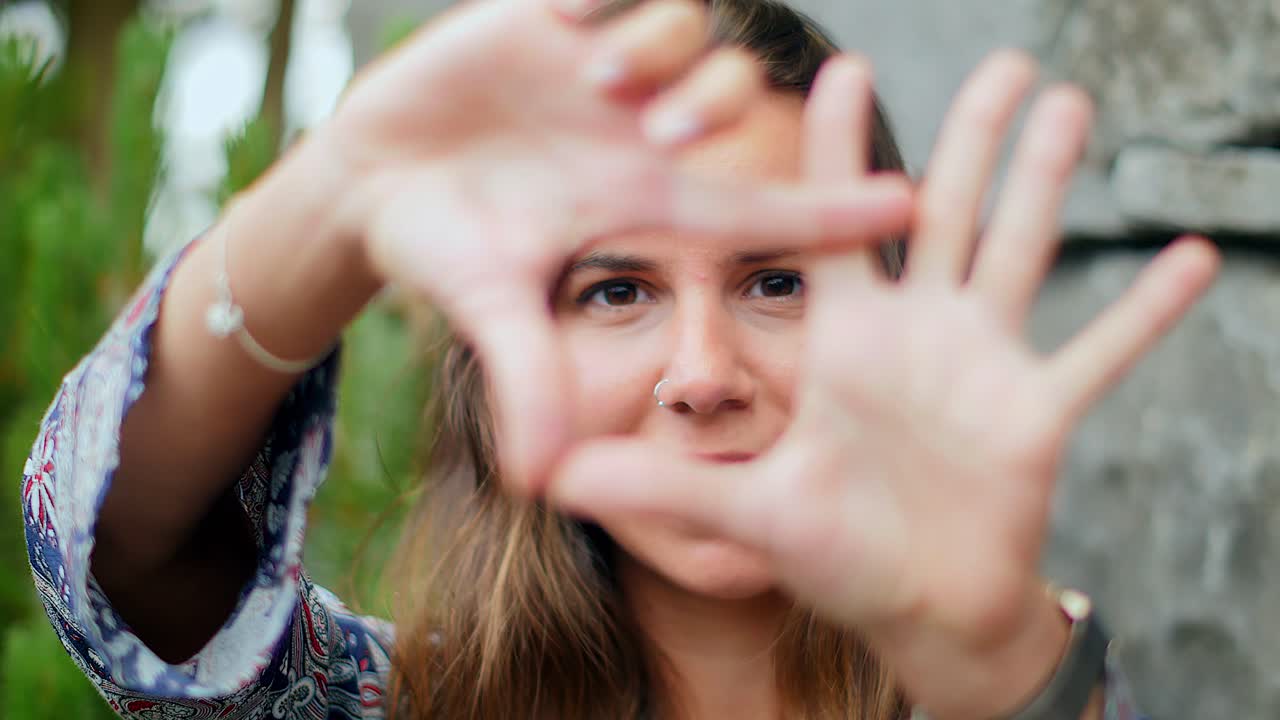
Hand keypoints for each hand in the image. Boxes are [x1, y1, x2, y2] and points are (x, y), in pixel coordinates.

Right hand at [309, 0, 912, 490]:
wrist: (371, 183)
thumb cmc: (442, 250)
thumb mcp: (489, 312)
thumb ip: (526, 383)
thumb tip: (540, 486)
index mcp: (646, 201)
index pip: (758, 207)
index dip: (831, 210)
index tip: (904, 209)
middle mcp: (640, 131)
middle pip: (732, 96)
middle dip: (716, 105)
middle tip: (661, 131)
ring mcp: (603, 69)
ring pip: (690, 26)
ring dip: (662, 45)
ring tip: (597, 76)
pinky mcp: (554, 14)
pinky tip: (562, 16)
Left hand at [547, 51, 1218, 715]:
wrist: (914, 607)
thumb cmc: (834, 550)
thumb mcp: (745, 509)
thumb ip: (659, 483)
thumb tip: (550, 474)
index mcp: (845, 340)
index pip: (834, 227)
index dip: (833, 153)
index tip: (834, 68)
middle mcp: (916, 334)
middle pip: (942, 212)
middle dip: (968, 138)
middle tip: (1000, 59)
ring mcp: (983, 365)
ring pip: (1018, 252)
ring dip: (1045, 183)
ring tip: (1068, 105)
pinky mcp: (1037, 414)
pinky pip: (1100, 353)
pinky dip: (1143, 313)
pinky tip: (1191, 260)